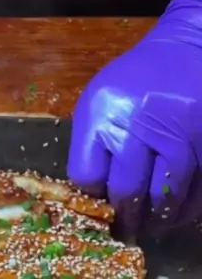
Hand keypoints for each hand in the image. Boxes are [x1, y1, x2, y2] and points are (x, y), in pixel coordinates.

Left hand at [68, 0, 201, 234]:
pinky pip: (198, 192)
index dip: (93, 197)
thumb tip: (95, 197)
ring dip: (159, 220)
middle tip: (128, 231)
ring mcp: (180, 135)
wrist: (194, 46)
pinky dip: (187, 210)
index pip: (87, 177)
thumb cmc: (140, 78)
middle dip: (126, 219)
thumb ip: (94, 144)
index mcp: (104, 113)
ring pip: (166, 198)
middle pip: (127, 193)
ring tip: (153, 227)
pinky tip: (179, 214)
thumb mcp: (102, 100)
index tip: (100, 207)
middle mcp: (139, 124)